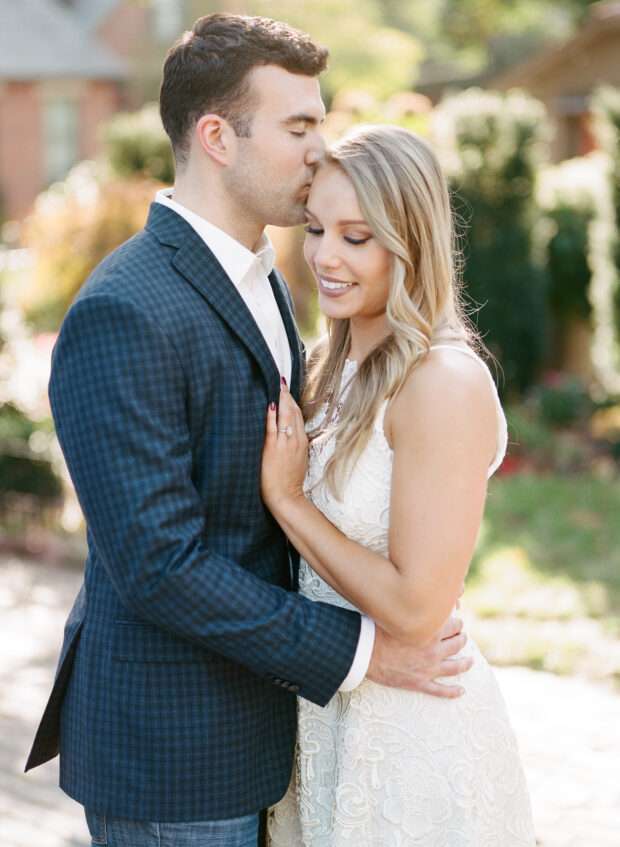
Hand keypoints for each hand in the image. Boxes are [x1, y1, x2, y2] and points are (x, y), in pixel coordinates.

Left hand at [261, 379, 308, 511]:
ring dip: (281, 399)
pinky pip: (273, 428)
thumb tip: (289, 434)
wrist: (287, 497)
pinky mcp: (273, 448)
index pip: (299, 415)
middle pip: (294, 412)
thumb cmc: (290, 480)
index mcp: (302, 441)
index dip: (293, 401)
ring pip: (286, 416)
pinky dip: (272, 415)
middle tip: (281, 380)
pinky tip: (269, 403)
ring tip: (277, 384)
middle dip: (287, 395)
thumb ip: (295, 445)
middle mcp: (295, 439)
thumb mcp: (298, 459)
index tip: (287, 389)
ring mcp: (285, 443)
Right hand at [366, 615, 472, 697]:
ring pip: (455, 667)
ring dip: (465, 663)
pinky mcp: (419, 683)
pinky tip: (461, 691)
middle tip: (462, 636)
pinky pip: (440, 691)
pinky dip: (452, 692)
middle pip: (458, 643)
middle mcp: (433, 650)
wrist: (363, 653)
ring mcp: (428, 668)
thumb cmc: (377, 629)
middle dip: (461, 638)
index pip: (454, 624)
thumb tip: (422, 594)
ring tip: (470, 661)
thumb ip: (414, 606)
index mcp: (430, 631)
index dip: (457, 621)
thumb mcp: (398, 613)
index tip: (456, 620)